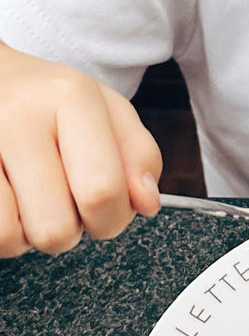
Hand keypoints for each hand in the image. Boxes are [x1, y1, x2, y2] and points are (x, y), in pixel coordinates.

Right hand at [0, 43, 161, 256]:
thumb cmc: (52, 103)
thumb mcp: (109, 113)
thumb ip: (140, 158)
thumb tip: (147, 203)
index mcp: (70, 98)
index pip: (101, 191)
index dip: (111, 219)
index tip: (107, 209)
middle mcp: (17, 115)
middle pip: (57, 228)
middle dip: (71, 230)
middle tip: (64, 200)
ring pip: (13, 237)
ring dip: (30, 232)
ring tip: (32, 196)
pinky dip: (5, 230)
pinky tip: (11, 199)